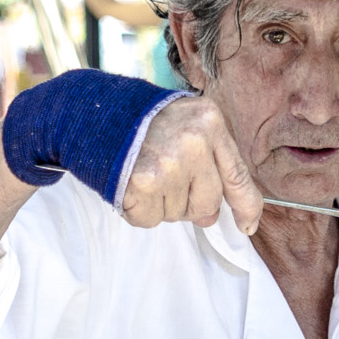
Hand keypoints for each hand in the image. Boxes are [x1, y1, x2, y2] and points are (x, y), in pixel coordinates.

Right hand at [116, 95, 262, 234]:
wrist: (90, 113)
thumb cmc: (140, 122)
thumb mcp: (184, 125)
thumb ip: (207, 165)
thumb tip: (211, 217)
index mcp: (209, 122)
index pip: (238, 174)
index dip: (246, 206)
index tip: (248, 225)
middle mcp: (194, 142)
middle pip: (209, 203)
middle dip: (189, 203)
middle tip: (164, 178)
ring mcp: (170, 164)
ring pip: (178, 214)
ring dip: (160, 204)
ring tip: (143, 173)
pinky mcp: (143, 184)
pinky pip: (150, 220)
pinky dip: (138, 210)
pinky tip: (130, 185)